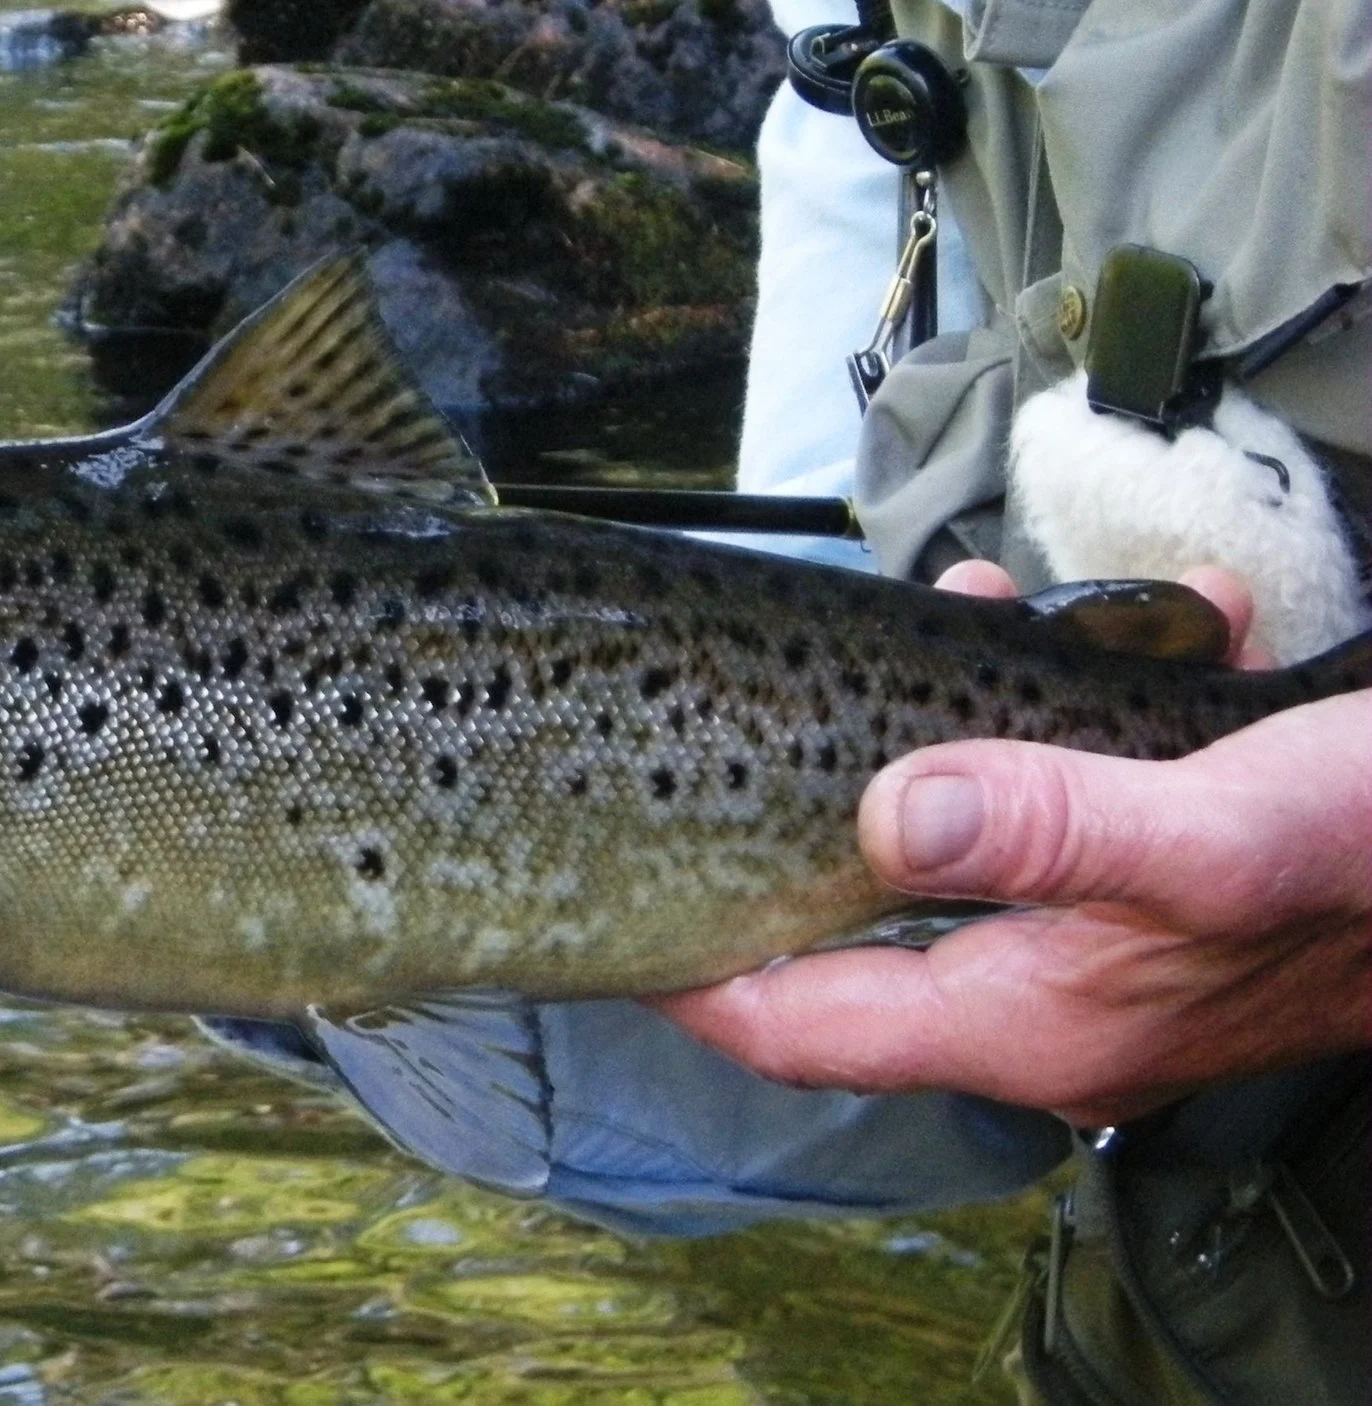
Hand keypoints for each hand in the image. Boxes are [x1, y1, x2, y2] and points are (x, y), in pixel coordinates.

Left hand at [652, 563, 1371, 1126]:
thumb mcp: (1210, 832)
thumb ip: (1044, 827)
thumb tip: (882, 810)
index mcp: (1024, 1018)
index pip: (789, 1023)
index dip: (683, 963)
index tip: (600, 883)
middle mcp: (1040, 997)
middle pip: (849, 923)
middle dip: (803, 804)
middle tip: (756, 704)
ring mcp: (1095, 942)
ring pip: (946, 837)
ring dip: (937, 727)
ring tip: (961, 614)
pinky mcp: (1151, 877)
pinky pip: (1050, 794)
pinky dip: (1049, 707)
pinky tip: (1102, 620)